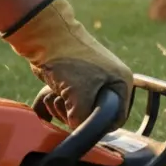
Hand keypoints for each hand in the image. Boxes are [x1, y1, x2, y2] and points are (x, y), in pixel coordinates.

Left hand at [2, 0, 132, 129]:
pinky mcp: (72, 80)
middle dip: (74, 115)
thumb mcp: (80, 95)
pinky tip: (48, 94)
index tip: (81, 126)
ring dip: (61, 108)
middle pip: (94, 115)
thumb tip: (76, 129)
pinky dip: (54, 101)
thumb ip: (82, 119)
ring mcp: (89, 80)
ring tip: (54, 95)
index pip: (116, 118)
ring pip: (77, 109)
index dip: (98, 126)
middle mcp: (108, 82)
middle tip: (64, 105)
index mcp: (120, 82)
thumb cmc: (69, 60)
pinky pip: (66, 100)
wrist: (45, 36)